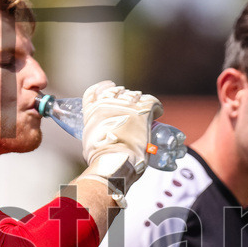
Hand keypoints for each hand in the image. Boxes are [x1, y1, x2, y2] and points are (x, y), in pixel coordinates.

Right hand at [80, 80, 162, 201]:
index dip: (103, 88)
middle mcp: (108, 104)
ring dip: (139, 100)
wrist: (113, 160)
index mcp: (93, 112)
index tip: (110, 86)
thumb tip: (101, 143)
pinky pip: (152, 101)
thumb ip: (94, 137)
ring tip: (144, 107)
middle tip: (131, 102)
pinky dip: (156, 106)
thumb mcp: (89, 144)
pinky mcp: (142, 111)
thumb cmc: (101, 159)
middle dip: (124, 95)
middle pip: (117, 92)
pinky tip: (158, 112)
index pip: (95, 92)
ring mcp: (126, 106)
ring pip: (135, 95)